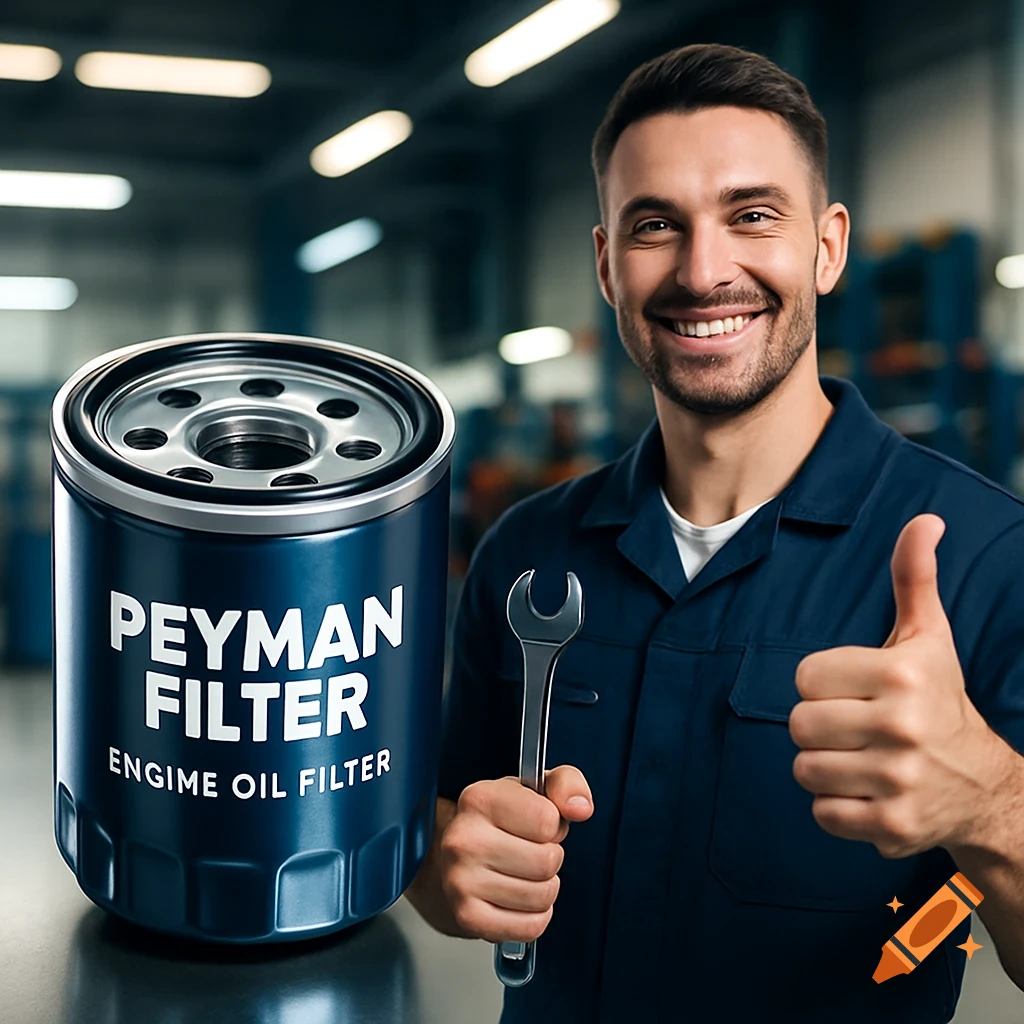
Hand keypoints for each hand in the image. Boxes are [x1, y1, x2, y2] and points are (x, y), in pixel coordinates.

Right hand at [439, 765, 592, 941]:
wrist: (459, 854)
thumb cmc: (502, 820)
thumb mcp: (535, 789)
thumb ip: (566, 784)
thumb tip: (580, 807)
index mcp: (479, 799)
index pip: (548, 820)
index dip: (553, 825)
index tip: (537, 824)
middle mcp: (463, 839)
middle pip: (547, 861)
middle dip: (551, 858)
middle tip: (530, 851)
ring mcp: (461, 881)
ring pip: (542, 896)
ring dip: (544, 888)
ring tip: (523, 873)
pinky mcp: (468, 917)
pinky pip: (530, 927)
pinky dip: (534, 917)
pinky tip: (517, 899)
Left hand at [788, 514, 1012, 857]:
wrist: (982, 786)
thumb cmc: (940, 699)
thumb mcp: (928, 637)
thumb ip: (914, 578)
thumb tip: (924, 520)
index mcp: (901, 673)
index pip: (805, 677)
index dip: (822, 684)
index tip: (852, 690)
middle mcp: (902, 725)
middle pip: (799, 724)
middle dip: (819, 726)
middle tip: (853, 727)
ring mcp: (898, 779)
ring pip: (805, 770)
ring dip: (825, 767)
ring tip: (859, 760)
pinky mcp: (892, 825)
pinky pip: (822, 812)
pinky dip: (837, 807)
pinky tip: (868, 792)